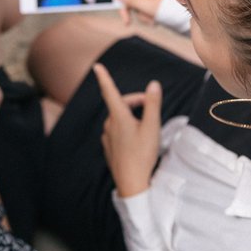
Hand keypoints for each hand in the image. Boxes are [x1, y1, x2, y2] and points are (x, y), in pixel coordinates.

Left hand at [92, 63, 161, 197]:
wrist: (131, 183)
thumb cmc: (143, 154)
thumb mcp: (152, 127)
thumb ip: (153, 104)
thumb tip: (153, 84)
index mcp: (119, 116)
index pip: (110, 91)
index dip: (104, 77)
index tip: (97, 66)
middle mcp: (109, 124)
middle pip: (120, 104)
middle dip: (136, 101)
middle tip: (152, 107)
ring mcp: (107, 137)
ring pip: (119, 118)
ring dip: (132, 116)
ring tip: (147, 126)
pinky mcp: (109, 147)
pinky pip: (117, 131)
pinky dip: (127, 128)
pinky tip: (138, 139)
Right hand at [117, 0, 168, 24]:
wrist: (186, 21)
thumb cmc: (170, 10)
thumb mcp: (148, 6)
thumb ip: (132, 0)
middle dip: (130, 9)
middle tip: (127, 21)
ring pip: (136, 5)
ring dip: (141, 15)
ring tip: (153, 19)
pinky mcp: (154, 4)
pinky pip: (143, 10)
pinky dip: (147, 17)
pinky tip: (155, 21)